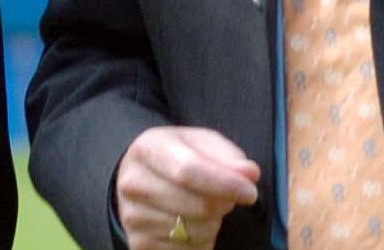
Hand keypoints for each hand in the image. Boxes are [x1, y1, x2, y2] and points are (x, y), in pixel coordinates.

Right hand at [115, 126, 260, 248]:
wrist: (141, 178)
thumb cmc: (177, 158)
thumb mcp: (201, 143)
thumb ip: (228, 156)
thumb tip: (249, 174)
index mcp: (147, 149)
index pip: (189, 170)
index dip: (225, 184)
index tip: (250, 192)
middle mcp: (134, 183)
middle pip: (198, 205)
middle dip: (224, 203)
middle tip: (225, 195)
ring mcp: (133, 217)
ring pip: (197, 231)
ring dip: (213, 222)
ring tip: (203, 206)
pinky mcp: (140, 244)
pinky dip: (201, 240)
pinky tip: (192, 223)